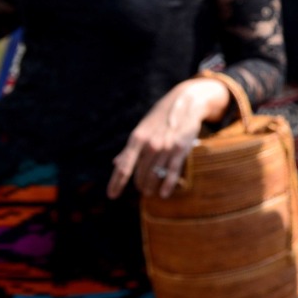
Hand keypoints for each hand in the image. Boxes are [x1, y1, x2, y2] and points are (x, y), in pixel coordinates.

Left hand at [107, 77, 230, 199]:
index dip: (116, 183)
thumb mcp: (142, 130)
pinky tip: (163, 194)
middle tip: (141, 190)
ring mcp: (165, 147)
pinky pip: (172, 172)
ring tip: (150, 192)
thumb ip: (130, 148)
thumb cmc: (161, 118)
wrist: (186, 102)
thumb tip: (115, 164)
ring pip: (155, 175)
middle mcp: (149, 144)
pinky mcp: (181, 149)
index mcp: (137, 138)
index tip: (111, 196)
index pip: (123, 166)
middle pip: (140, 174)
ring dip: (151, 187)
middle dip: (139, 185)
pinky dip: (167, 186)